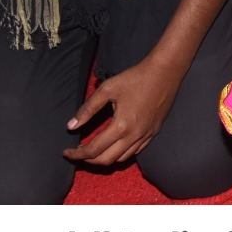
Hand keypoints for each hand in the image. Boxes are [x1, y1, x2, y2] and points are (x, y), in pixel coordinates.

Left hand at [64, 53, 185, 166]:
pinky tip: (115, 144)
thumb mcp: (107, 89)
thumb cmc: (135, 78)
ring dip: (105, 158)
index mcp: (121, 126)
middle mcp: (134, 135)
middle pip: (106, 160)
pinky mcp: (154, 131)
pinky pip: (136, 151)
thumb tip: (71, 126)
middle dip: (88, 160)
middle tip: (78, 153)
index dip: (76, 154)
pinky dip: (121, 153)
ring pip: (122, 159)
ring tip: (94, 150)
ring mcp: (147, 135)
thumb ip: (87, 109)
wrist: (165, 71)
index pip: (93, 150)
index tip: (66, 152)